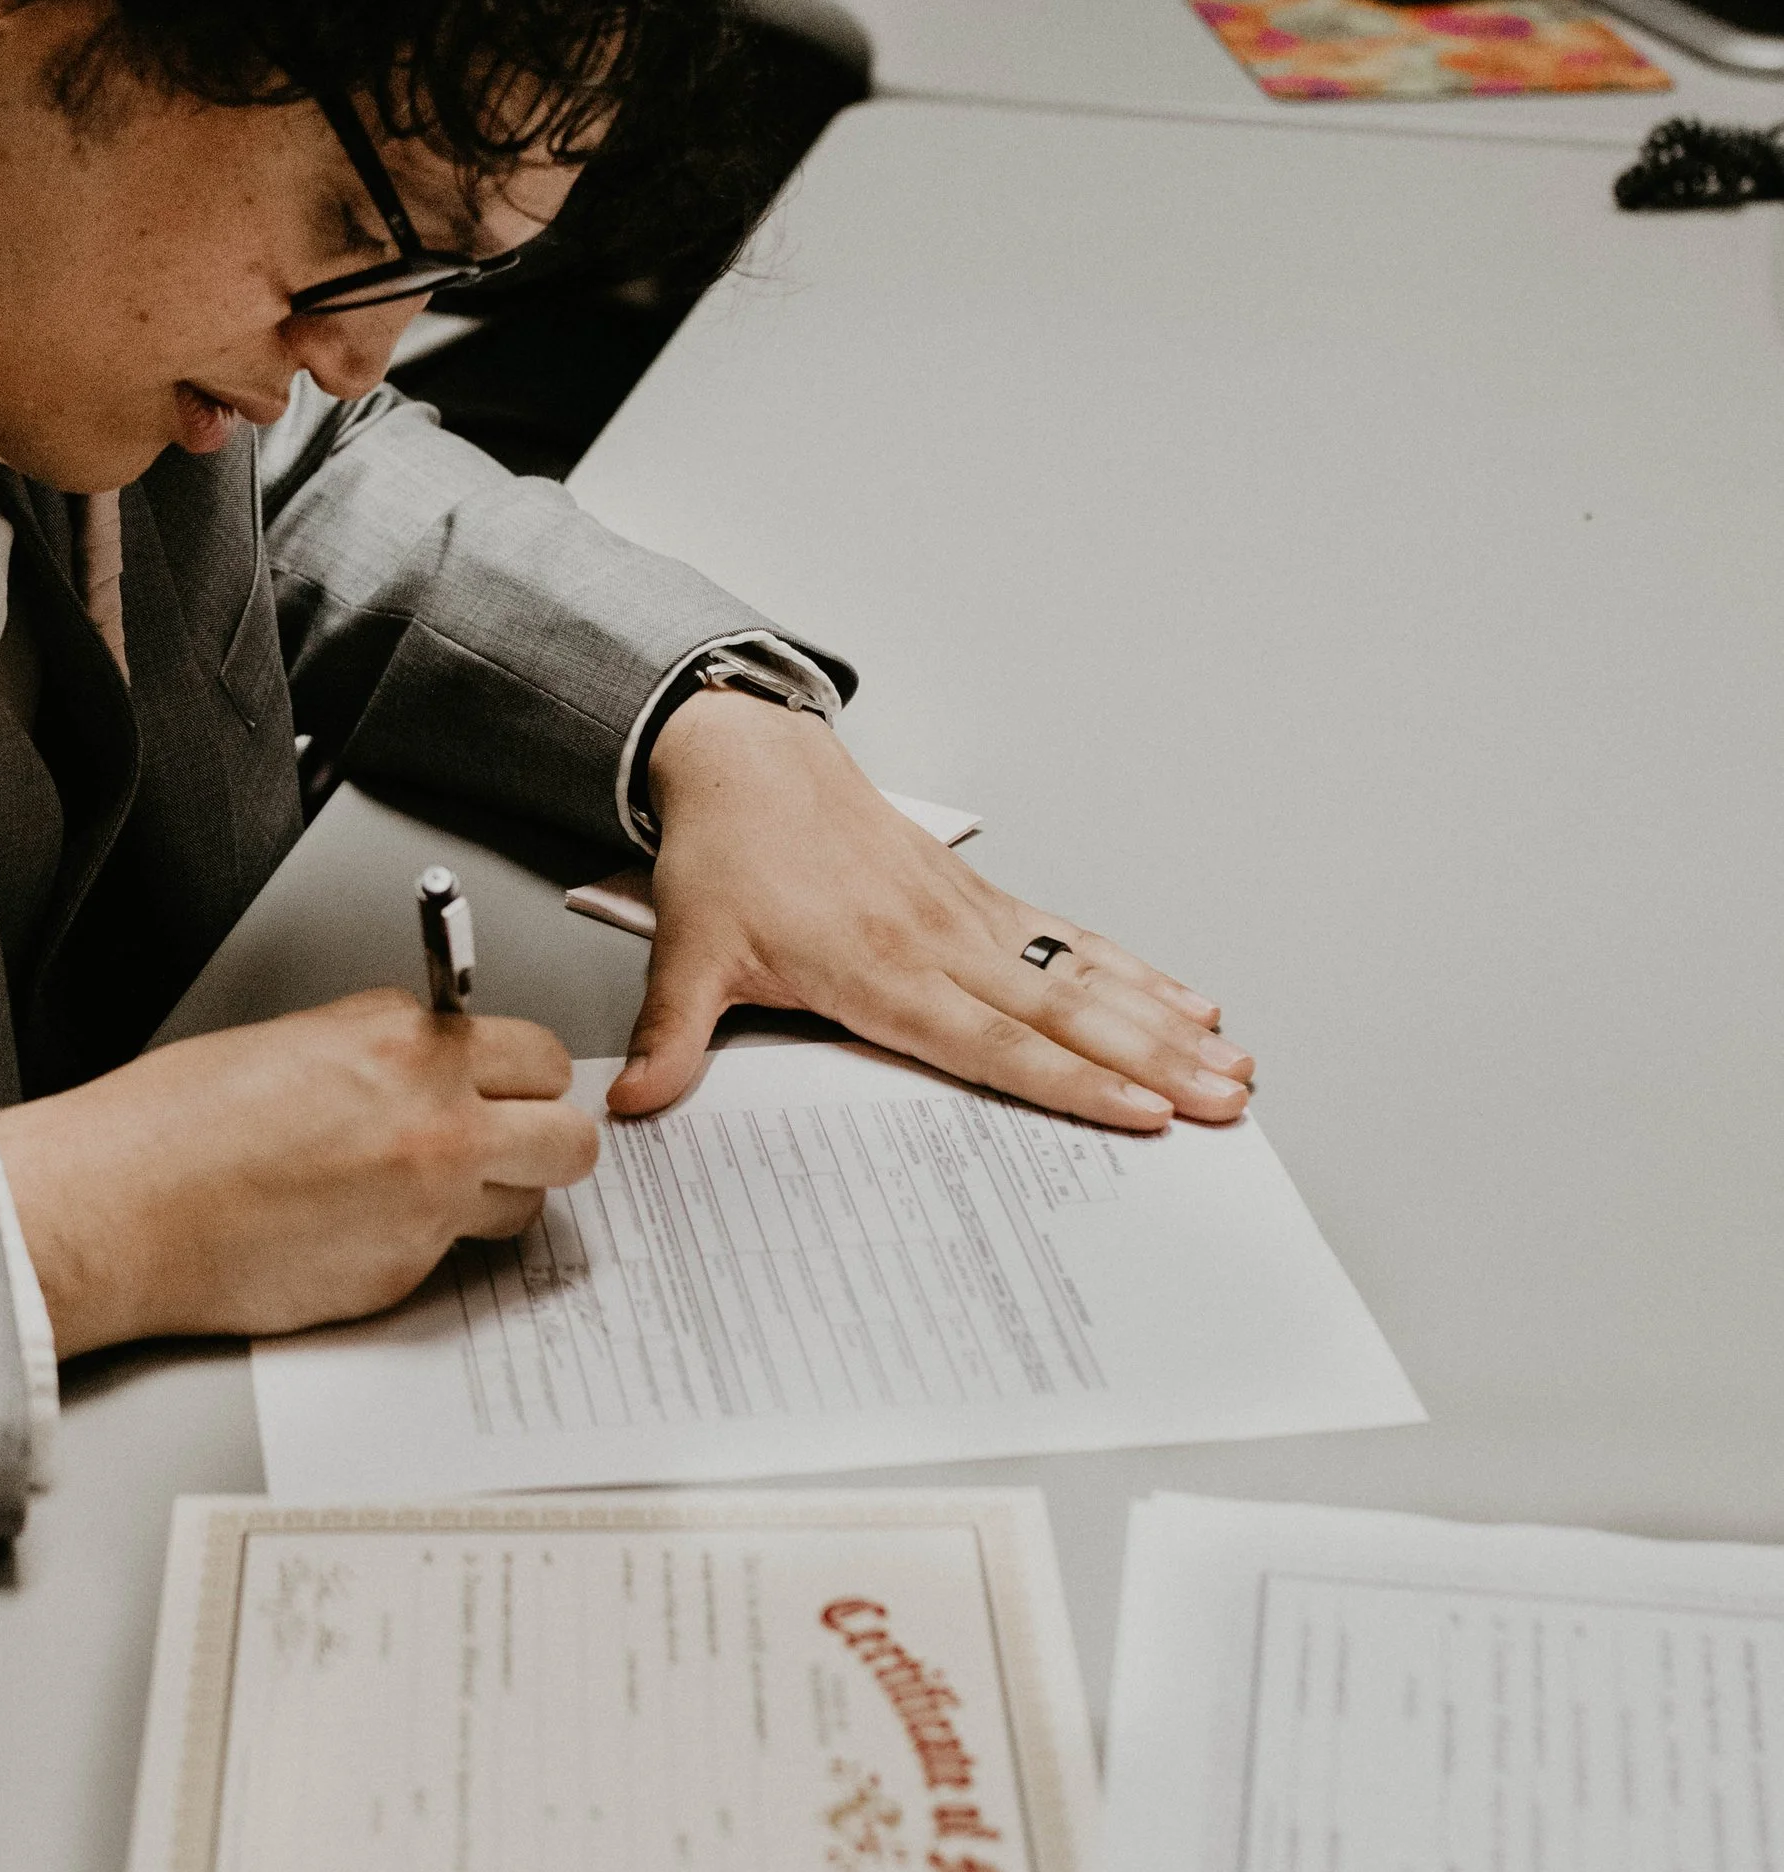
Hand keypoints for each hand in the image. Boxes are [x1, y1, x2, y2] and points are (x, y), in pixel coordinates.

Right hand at [0, 989, 595, 1354]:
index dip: (527, 1075)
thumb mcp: (302, 1040)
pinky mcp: (401, 1276)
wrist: (122, 1207)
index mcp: (409, 1047)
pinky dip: (424, 1245)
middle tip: (507, 1142)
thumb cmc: (178, 1121)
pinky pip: (452, 1259)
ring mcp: (426, 1208)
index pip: (541, 1057)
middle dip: (544, 1139)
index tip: (512, 1085)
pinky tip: (362, 1228)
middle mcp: (437, 1124)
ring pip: (525, 1206)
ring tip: (427, 1190)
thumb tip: (432, 1060)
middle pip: (569, 1139)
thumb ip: (389, 1047)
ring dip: (494, 1198)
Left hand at [611, 692, 1254, 1134]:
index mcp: (878, 969)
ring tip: (1233, 1061)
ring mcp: (968, 918)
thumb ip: (673, 1037)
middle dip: (1152, 1063)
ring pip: (1084, 979)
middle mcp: (939, 943)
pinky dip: (1133, 971)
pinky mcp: (978, 900)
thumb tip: (638, 1107)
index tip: (1140, 1113)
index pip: (990, 1043)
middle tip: (1226, 1100)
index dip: (1069, 1083)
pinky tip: (1186, 998)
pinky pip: (1070, 942)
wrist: (745, 758)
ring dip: (1162, 1022)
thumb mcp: (687, 951)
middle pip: (1064, 1016)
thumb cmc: (725, 853)